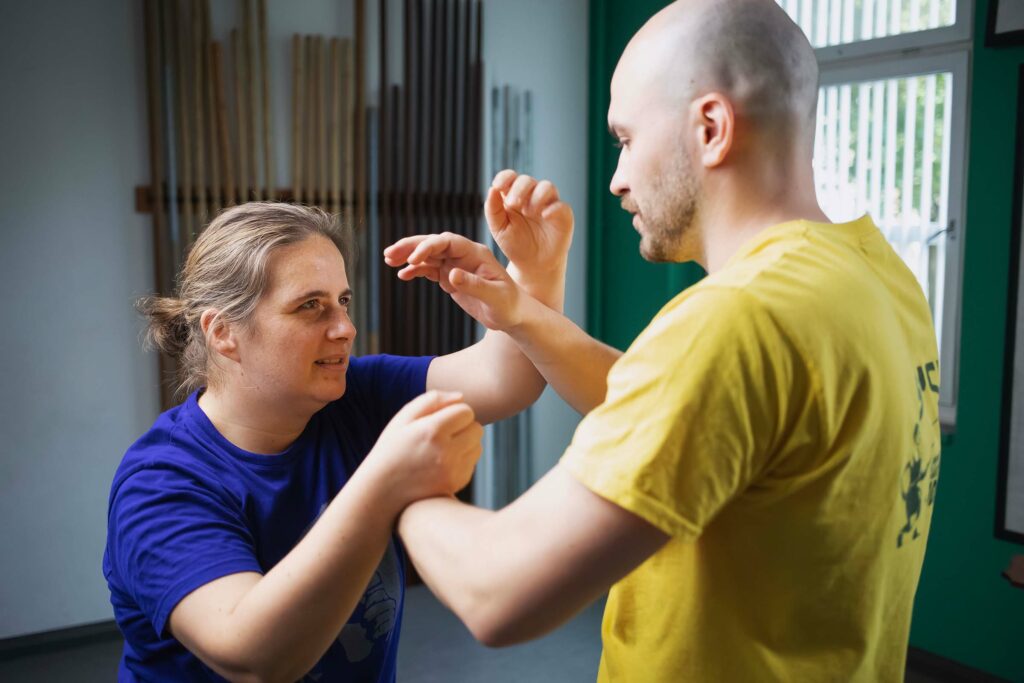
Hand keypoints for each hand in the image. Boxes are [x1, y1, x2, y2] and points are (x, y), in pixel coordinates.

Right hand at [367, 390, 482, 504]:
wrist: (381, 490)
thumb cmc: (391, 449)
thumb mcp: (402, 419)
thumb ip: (431, 400)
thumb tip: (461, 396)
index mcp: (431, 430)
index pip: (466, 411)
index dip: (455, 412)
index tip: (442, 419)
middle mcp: (445, 451)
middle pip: (476, 428)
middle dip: (463, 427)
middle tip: (444, 433)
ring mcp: (452, 471)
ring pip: (477, 446)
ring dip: (466, 443)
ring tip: (443, 448)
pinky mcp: (456, 484)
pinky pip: (472, 464)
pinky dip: (462, 461)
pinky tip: (442, 463)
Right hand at [383, 232, 526, 330]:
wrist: (513, 314)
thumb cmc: (509, 305)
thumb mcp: (495, 297)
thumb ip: (474, 285)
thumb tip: (451, 274)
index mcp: (475, 253)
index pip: (448, 242)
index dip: (429, 246)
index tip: (413, 259)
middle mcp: (463, 255)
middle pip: (433, 244)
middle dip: (411, 247)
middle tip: (389, 253)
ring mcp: (455, 265)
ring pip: (428, 255)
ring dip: (408, 257)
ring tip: (388, 260)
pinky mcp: (450, 277)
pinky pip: (429, 269)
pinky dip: (415, 271)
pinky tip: (403, 275)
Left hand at [486, 169, 573, 276]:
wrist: (533, 265)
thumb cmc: (515, 244)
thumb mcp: (498, 228)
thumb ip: (493, 209)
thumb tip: (491, 189)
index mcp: (514, 196)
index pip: (511, 177)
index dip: (505, 177)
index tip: (498, 186)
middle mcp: (532, 196)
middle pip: (528, 180)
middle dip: (519, 188)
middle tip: (513, 204)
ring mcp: (549, 204)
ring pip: (547, 186)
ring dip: (536, 195)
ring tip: (529, 212)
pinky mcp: (562, 215)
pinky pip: (561, 205)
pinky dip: (552, 208)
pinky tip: (544, 215)